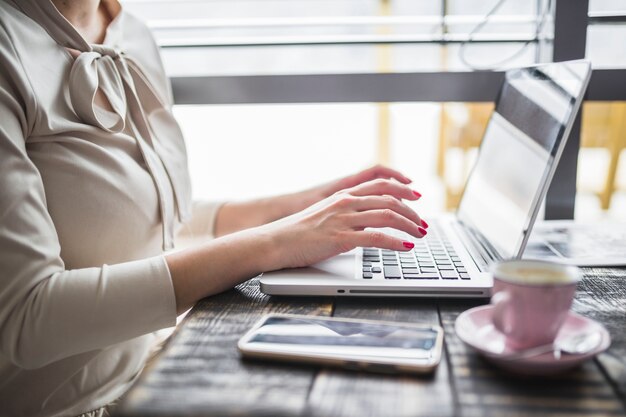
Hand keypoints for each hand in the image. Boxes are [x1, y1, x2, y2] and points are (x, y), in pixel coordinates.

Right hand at [260, 178, 426, 269]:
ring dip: (409, 226)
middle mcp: (346, 203)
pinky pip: (376, 238)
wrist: (276, 241)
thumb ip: (349, 216)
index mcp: (343, 196)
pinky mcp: (340, 238)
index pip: (380, 185)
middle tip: (423, 223)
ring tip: (420, 235)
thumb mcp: (327, 216)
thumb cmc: (298, 232)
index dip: (403, 189)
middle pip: (389, 199)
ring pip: (387, 216)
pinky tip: (405, 248)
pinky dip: (395, 243)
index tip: (417, 197)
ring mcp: (343, 219)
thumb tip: (369, 224)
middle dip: (411, 211)